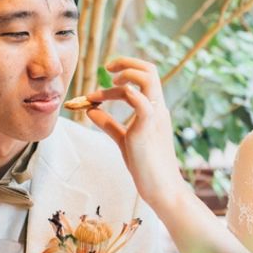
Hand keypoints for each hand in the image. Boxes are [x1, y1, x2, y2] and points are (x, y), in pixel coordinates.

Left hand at [82, 56, 191, 213]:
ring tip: (106, 86)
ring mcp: (155, 117)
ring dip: (124, 75)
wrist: (161, 189)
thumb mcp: (124, 140)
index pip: (145, 77)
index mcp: (154, 109)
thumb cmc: (145, 166)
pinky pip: (141, 103)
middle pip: (150, 70)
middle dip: (126, 63)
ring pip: (147, 79)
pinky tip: (101, 103)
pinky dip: (124, 95)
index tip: (106, 78)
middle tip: (107, 69)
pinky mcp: (148, 129)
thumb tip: (90, 110)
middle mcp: (158, 108)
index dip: (125, 71)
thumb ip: (109, 124)